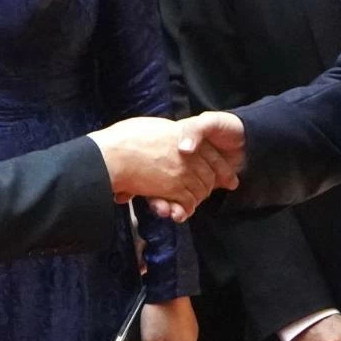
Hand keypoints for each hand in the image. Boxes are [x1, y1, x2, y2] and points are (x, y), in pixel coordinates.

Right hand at [89, 115, 241, 221]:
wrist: (112, 155)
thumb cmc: (124, 138)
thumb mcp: (152, 128)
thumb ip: (165, 135)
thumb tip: (173, 143)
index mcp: (182, 135)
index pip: (210, 154)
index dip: (220, 168)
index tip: (228, 179)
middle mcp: (187, 153)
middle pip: (210, 174)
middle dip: (210, 186)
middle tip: (207, 194)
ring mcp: (182, 171)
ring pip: (201, 190)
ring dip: (196, 200)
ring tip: (186, 204)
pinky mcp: (174, 188)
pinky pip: (188, 203)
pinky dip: (185, 210)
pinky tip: (178, 212)